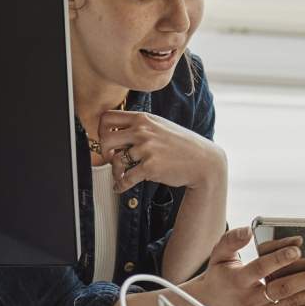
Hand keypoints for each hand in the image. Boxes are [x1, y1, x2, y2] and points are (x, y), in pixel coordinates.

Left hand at [95, 109, 226, 195]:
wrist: (203, 162)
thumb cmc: (182, 145)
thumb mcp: (161, 127)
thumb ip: (141, 127)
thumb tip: (117, 136)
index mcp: (143, 118)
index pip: (107, 117)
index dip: (101, 131)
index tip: (107, 141)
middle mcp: (143, 131)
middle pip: (105, 139)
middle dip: (104, 153)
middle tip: (112, 159)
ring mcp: (146, 148)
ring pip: (116, 161)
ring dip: (115, 172)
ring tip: (120, 176)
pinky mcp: (150, 167)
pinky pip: (126, 178)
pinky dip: (120, 186)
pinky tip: (120, 188)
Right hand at [182, 227, 304, 305]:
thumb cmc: (219, 276)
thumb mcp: (218, 255)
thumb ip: (230, 240)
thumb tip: (247, 230)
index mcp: (237, 281)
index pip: (260, 269)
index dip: (279, 259)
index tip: (297, 248)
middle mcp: (250, 300)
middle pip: (282, 289)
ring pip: (291, 304)